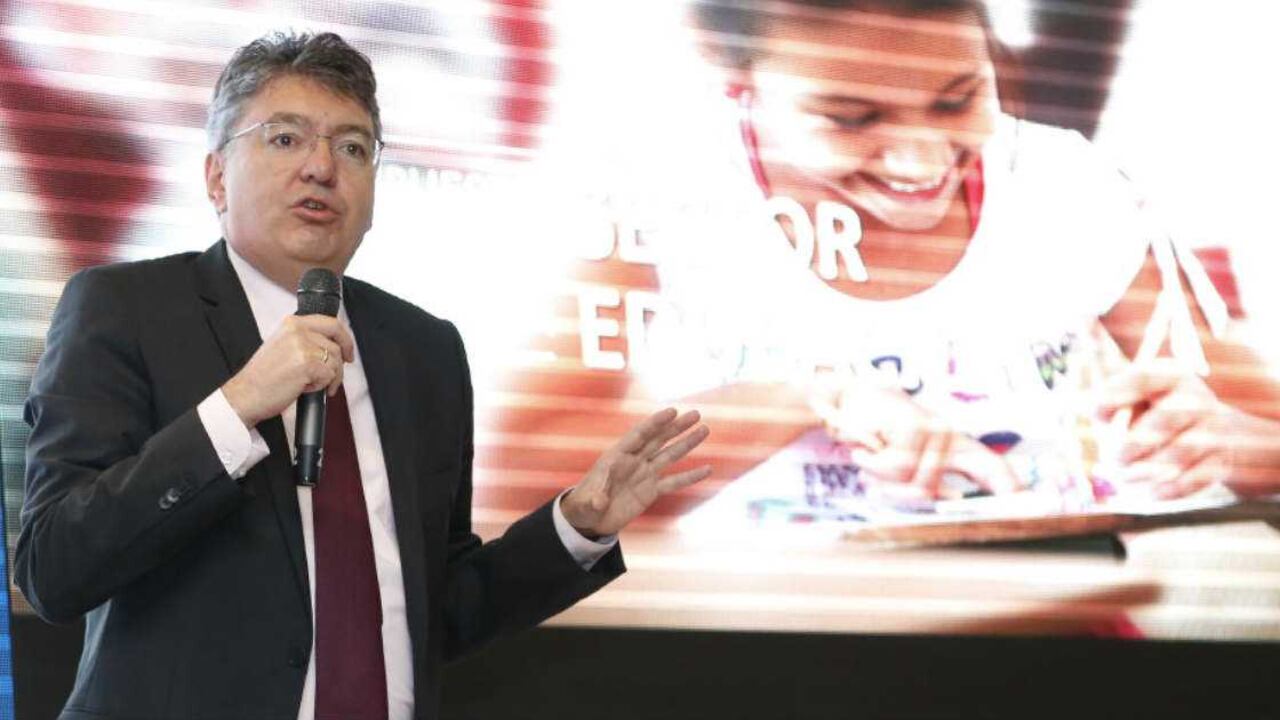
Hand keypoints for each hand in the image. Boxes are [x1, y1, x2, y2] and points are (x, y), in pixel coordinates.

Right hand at [221, 315, 354, 427]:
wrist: (246, 394)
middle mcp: (297, 330)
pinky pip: (329, 375)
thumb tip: (332, 345)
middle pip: (337, 343)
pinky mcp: (307, 364)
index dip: (345, 338)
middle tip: (339, 373)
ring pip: (335, 361)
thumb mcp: (283, 346)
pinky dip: (321, 386)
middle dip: (342, 361)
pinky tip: (304, 388)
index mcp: (292, 323)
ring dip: (329, 377)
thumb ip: (305, 340)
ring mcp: (303, 346)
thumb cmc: (263, 377)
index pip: (330, 323)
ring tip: (310, 384)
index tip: (348, 351)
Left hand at [560, 408, 711, 537]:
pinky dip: (690, 477)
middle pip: (659, 439)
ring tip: (705, 429)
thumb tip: (599, 501)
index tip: (672, 411)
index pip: (639, 435)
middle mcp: (634, 461)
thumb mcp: (585, 503)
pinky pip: (673, 482)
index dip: (655, 423)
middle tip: (696, 414)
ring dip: (687, 443)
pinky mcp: (651, 491)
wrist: (589, 519)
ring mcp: (644, 474)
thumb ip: (594, 499)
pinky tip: (707, 469)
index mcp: (617, 457)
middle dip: (677, 426)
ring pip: (669, 455)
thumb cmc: (583, 506)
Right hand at [812, 377, 1020, 497]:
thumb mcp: (901, 458)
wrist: (844, 401)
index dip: (1009, 487)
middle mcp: (947, 435)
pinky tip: (865, 445)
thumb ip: (923, 480)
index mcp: (950, 445)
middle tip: (878, 479)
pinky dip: (871, 462)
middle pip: (935, 488)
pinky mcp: (915, 427)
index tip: (1028, 504)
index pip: (990, 466)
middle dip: (905, 492)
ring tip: (870, 455)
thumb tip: (943, 498)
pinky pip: (894, 468)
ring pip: (914, 483)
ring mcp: (932, 429)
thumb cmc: (874, 432)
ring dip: (881, 477)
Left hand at [1097, 359, 1236, 499]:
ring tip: (1125, 479)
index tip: (1095, 414)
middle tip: (1115, 460)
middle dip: (1135, 443)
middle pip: (1166, 418)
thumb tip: (1097, 415)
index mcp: (1170, 377)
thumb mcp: (1139, 403)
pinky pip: (1197, 477)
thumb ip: (1115, 409)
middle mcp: (1196, 398)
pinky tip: (1152, 493)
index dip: (1116, 393)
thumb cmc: (1161, 417)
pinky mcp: (1223, 459)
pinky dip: (1171, 488)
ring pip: (1182, 451)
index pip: (1143, 377)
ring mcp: (1215, 428)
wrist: (1224, 437)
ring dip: (1148, 469)